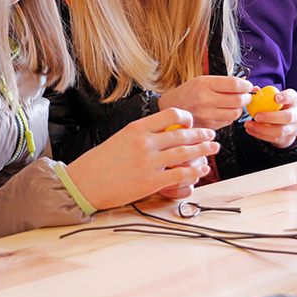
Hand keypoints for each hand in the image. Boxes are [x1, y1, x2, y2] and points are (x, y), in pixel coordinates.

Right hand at [65, 108, 218, 209]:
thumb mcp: (120, 138)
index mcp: (137, 128)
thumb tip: (162, 134)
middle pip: (182, 134)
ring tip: (213, 149)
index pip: (170, 114)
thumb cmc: (100, 162)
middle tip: (212, 136)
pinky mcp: (151, 182)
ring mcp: (149, 162)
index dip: (187, 117)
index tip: (193, 122)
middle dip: (201, 134)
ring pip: (185, 153)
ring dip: (203, 151)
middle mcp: (144, 142)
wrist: (84, 182)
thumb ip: (141, 135)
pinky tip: (201, 171)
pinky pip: (180, 175)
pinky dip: (194, 172)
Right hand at [158, 76, 254, 129]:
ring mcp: (206, 115)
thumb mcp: (202, 81)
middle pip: (238, 100)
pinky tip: (223, 112)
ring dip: (239, 109)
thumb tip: (245, 84)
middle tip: (246, 96)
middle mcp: (205, 99)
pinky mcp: (207, 126)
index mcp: (204, 84)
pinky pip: (227, 122)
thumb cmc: (186, 93)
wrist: (168, 109)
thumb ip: (223, 83)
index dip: (246, 85)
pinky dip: (230, 116)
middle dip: (246, 98)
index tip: (248, 86)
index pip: (234, 84)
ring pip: (235, 113)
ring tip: (233, 104)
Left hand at [242, 88, 296, 147]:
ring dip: (262, 128)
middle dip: (271, 117)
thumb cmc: (277, 108)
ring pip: (280, 131)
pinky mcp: (286, 139)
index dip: (285, 97)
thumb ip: (264, 95)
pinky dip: (259, 135)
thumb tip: (254, 90)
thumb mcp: (274, 100)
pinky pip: (272, 138)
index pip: (292, 97)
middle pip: (288, 117)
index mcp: (293, 102)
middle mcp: (296, 115)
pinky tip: (249, 130)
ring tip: (248, 124)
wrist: (286, 125)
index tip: (276, 97)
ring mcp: (292, 129)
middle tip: (257, 115)